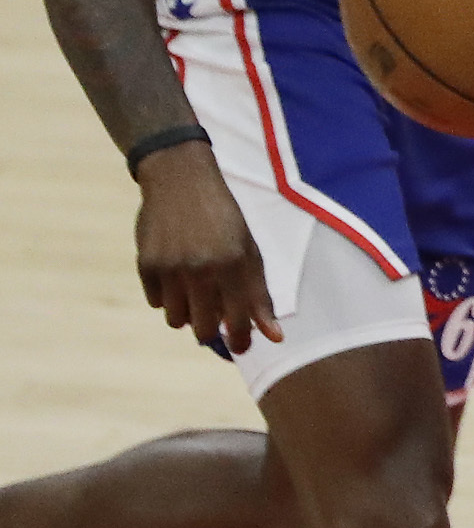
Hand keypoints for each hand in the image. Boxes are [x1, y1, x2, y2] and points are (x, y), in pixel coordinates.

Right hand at [133, 140, 281, 353]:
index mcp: (235, 262)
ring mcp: (171, 267)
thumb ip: (259, 295)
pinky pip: (155, 302)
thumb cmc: (223, 219)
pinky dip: (166, 295)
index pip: (238, 320)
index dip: (240, 339)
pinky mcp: (146, 265)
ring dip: (187, 312)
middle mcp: (203, 267)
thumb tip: (274, 336)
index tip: (240, 346)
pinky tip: (175, 271)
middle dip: (210, 328)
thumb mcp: (249, 251)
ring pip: (176, 319)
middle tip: (214, 316)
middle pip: (202, 328)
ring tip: (195, 288)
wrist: (182, 181)